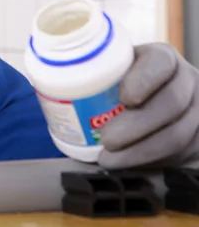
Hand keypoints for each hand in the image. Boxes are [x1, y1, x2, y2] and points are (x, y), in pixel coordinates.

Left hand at [98, 42, 198, 168]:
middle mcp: (185, 81)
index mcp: (161, 59)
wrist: (149, 105)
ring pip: (177, 134)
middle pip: (171, 103)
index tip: (124, 98)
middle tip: (106, 140)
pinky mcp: (197, 140)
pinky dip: (150, 163)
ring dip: (140, 151)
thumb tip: (43, 83)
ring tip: (110, 159)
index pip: (159, 63)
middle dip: (137, 126)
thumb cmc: (118, 85)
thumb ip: (89, 71)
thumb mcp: (109, 70)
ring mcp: (196, 111)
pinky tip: (127, 167)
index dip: (144, 80)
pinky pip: (181, 156)